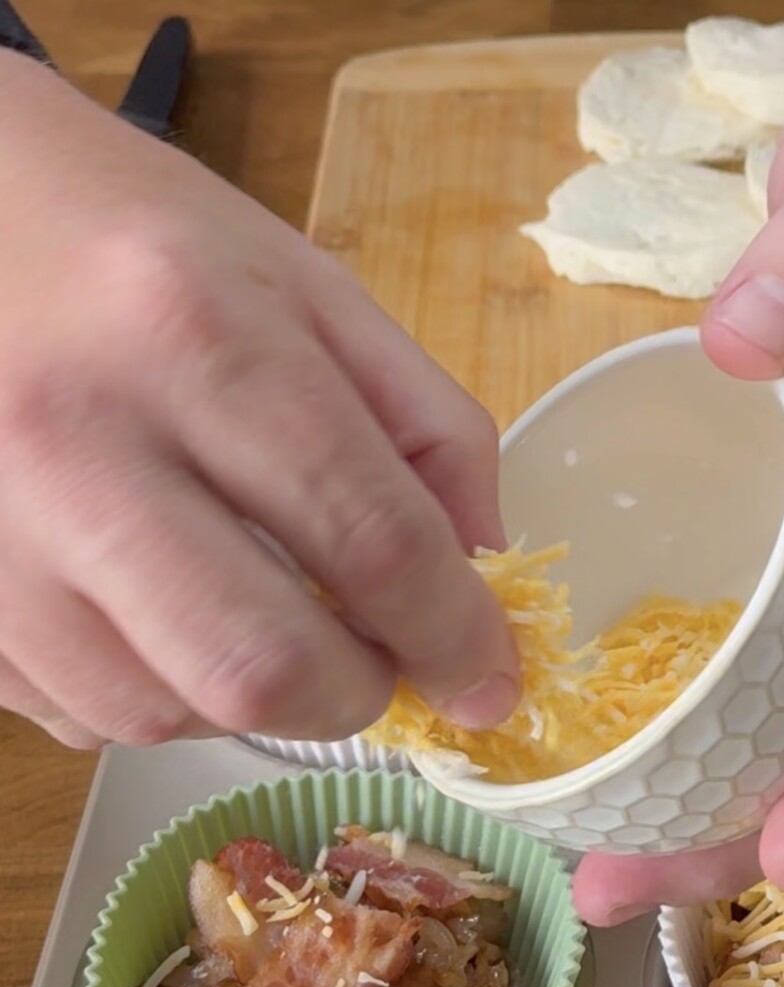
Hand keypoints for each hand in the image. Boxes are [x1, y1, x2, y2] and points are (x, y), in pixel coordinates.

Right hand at [0, 53, 516, 749]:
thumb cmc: (135, 253)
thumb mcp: (308, 289)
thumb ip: (426, 429)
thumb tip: (482, 578)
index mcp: (191, 334)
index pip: (370, 541)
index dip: (454, 637)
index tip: (485, 680)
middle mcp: (76, 444)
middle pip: (261, 670)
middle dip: (353, 695)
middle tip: (371, 663)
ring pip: (171, 713)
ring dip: (249, 698)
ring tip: (249, 610)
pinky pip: (91, 715)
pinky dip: (160, 691)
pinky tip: (158, 610)